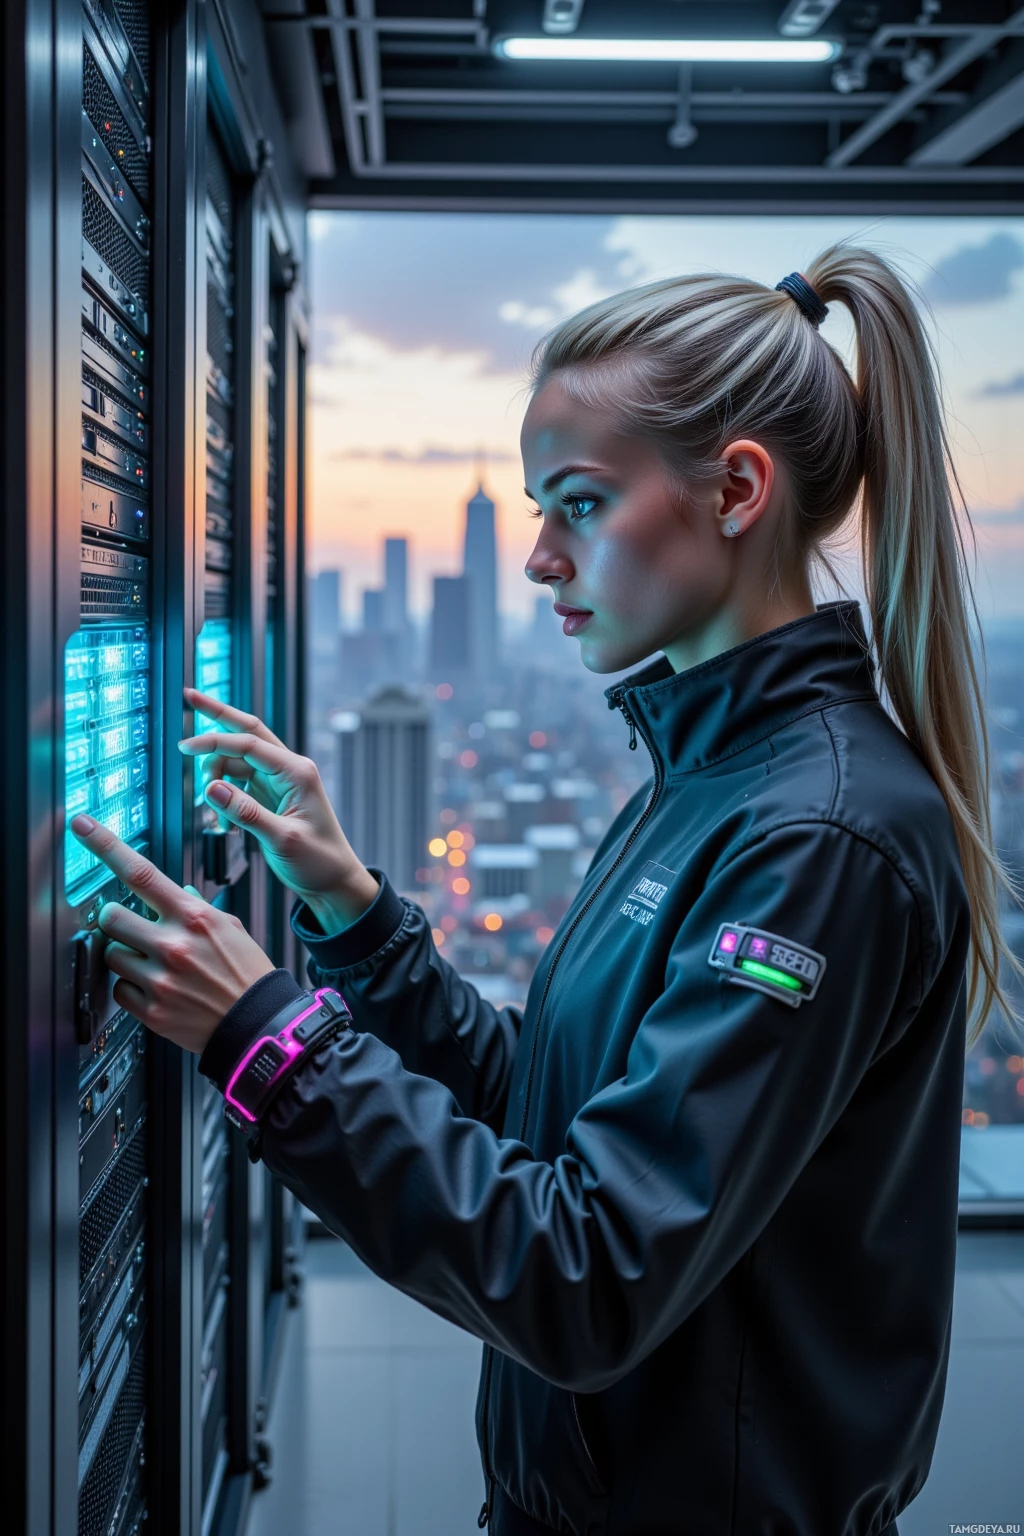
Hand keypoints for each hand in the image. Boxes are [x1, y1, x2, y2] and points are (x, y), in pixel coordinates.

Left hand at [70, 815, 274, 1053]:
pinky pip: (119, 990)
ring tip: (152, 964)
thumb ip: (198, 907)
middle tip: (131, 927)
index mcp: (193, 917)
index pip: (139, 871)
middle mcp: (173, 945)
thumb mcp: (232, 928)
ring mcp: (160, 979)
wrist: (259, 1024)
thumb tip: (176, 891)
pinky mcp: (151, 1010)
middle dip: (116, 919)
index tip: (82, 826)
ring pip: (111, 955)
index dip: (104, 845)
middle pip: (111, 916)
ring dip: (125, 956)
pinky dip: (132, 989)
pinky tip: (157, 990)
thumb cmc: (248, 974)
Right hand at [180, 688, 378, 932]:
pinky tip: (222, 822)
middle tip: (188, 696)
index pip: (250, 744)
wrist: (334, 882)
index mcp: (297, 772)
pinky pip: (238, 782)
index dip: (215, 741)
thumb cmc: (318, 862)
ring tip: (213, 813)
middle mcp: (289, 769)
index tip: (185, 747)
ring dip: (216, 775)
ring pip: (238, 759)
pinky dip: (224, 795)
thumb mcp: (282, 839)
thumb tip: (212, 788)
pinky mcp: (270, 795)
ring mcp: (279, 781)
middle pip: (247, 731)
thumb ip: (246, 813)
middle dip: (217, 714)